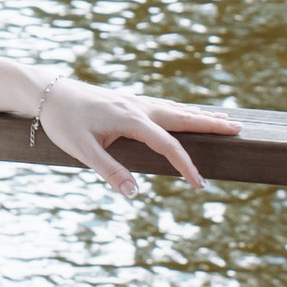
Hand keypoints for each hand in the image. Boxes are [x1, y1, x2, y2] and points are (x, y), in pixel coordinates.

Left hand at [34, 79, 238, 196]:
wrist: (47, 92)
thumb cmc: (64, 122)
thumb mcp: (82, 151)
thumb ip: (110, 172)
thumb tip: (135, 194)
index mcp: (132, 119)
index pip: (168, 145)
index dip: (186, 165)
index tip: (200, 184)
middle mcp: (139, 107)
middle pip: (183, 117)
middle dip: (211, 125)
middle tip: (238, 130)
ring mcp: (135, 101)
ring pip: (176, 109)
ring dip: (201, 115)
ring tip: (225, 119)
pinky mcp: (129, 100)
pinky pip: (164, 105)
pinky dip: (183, 110)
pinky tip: (187, 114)